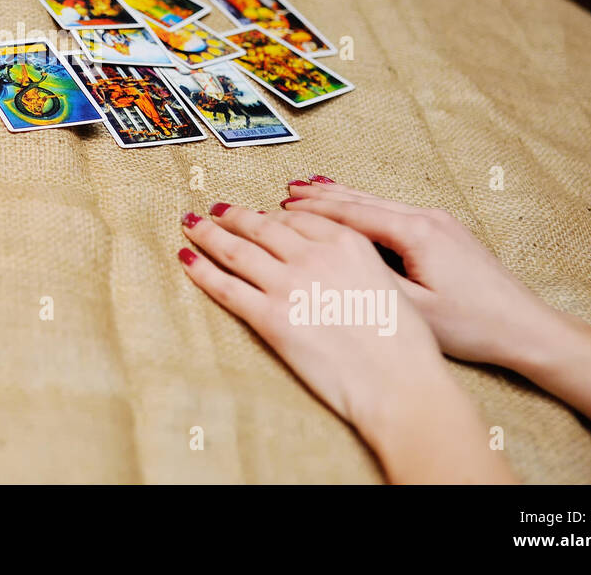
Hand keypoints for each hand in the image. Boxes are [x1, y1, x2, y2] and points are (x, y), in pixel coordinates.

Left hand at [178, 203, 513, 481]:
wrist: (399, 383)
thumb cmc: (404, 342)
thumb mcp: (388, 282)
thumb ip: (355, 261)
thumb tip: (333, 260)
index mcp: (347, 242)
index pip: (296, 219)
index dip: (272, 215)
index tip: (259, 214)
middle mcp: (314, 255)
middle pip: (261, 227)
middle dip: (234, 216)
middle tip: (216, 208)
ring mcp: (289, 285)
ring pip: (236, 250)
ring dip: (209, 233)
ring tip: (192, 223)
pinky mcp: (270, 317)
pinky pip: (225, 287)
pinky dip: (201, 270)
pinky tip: (186, 258)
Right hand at [281, 177, 563, 369]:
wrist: (526, 327)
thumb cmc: (472, 325)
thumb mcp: (415, 308)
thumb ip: (371, 279)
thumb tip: (331, 259)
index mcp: (416, 233)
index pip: (354, 215)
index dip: (315, 210)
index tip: (282, 204)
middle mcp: (427, 218)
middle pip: (363, 201)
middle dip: (322, 197)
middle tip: (287, 190)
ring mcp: (438, 222)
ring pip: (378, 204)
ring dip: (343, 200)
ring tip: (309, 191)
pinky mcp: (446, 233)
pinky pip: (394, 213)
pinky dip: (366, 210)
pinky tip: (354, 209)